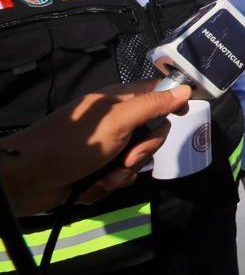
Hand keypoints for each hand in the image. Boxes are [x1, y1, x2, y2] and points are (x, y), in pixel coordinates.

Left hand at [0, 80, 190, 215]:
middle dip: (145, 148)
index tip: (184, 115)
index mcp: (119, 101)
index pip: (157, 93)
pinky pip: (119, 177)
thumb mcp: (118, 121)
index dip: (173, 102)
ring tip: (107, 175)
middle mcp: (115, 122)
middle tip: (129, 155)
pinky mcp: (96, 170)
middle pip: (152, 131)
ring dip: (126, 171)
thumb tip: (186, 89)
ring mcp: (105, 147)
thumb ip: (153, 105)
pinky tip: (95, 185)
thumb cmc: (74, 143)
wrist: (27, 178)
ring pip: (136, 158)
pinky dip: (110, 183)